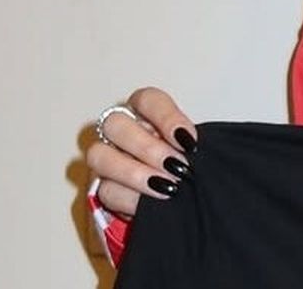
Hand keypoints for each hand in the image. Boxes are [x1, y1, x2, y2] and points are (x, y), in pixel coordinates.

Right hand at [85, 87, 198, 216]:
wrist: (175, 202)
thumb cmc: (185, 166)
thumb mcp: (193, 150)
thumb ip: (193, 144)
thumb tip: (203, 148)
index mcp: (144, 114)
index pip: (147, 100)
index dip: (166, 118)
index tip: (190, 142)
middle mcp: (121, 132)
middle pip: (115, 124)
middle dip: (148, 147)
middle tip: (177, 166)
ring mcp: (107, 160)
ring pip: (99, 156)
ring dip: (134, 172)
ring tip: (168, 187)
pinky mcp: (103, 189)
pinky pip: (106, 190)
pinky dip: (131, 198)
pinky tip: (154, 203)